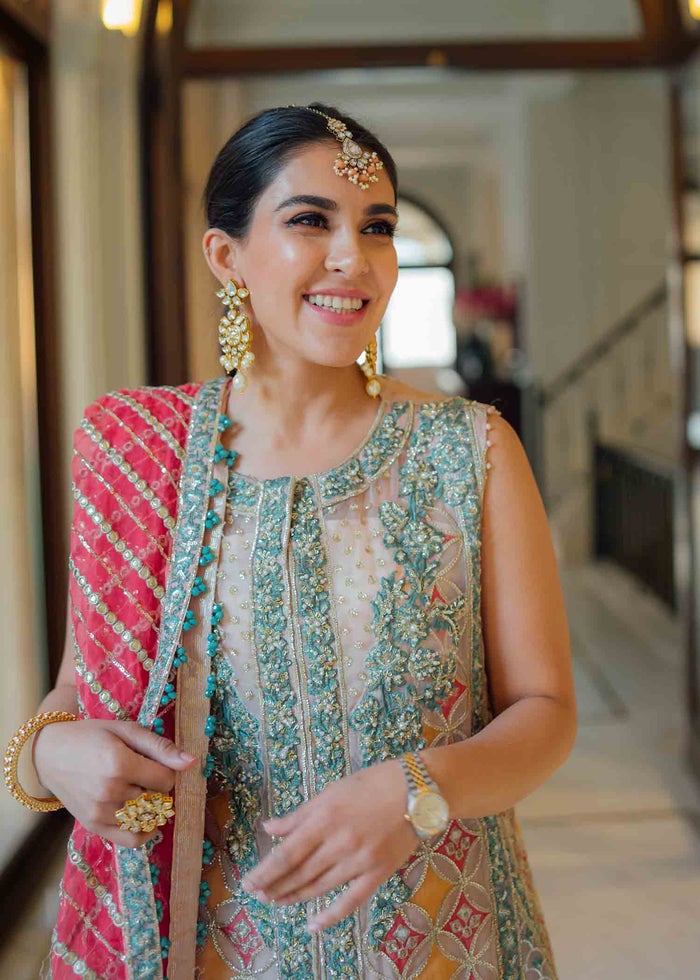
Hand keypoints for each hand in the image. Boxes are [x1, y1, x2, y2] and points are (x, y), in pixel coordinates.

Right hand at [33, 718, 197, 847]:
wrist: (50, 754)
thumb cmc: (91, 736)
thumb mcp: (126, 731)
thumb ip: (160, 747)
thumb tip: (192, 762)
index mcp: (119, 764)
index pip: (166, 780)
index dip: (166, 771)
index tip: (154, 762)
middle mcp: (110, 792)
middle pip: (158, 799)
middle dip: (157, 788)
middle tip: (142, 774)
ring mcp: (100, 813)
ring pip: (148, 818)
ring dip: (150, 806)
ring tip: (137, 790)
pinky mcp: (94, 826)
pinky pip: (131, 840)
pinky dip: (144, 831)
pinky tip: (143, 818)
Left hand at [240, 759, 417, 933]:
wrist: (416, 790)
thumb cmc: (371, 784)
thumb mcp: (331, 791)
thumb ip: (299, 814)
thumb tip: (269, 828)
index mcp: (323, 820)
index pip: (286, 854)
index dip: (264, 872)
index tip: (248, 883)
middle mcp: (337, 844)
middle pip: (299, 873)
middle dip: (275, 886)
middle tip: (258, 895)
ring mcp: (358, 861)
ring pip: (319, 887)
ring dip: (294, 897)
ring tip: (277, 902)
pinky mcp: (377, 873)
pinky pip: (350, 900)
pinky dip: (330, 915)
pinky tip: (313, 924)